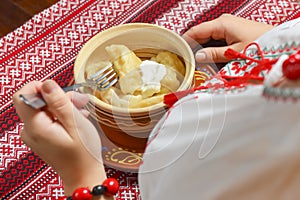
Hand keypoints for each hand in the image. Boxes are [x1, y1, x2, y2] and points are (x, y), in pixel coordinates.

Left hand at [13, 80, 106, 195]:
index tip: (60, 92)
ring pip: (44, 109)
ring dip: (63, 106)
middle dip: (58, 98)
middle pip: (36, 101)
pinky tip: (76, 119)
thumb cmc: (83, 153)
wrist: (83, 176)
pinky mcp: (41, 137)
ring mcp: (34, 135)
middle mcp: (29, 131)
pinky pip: (47, 119)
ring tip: (82, 111)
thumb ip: (59, 103)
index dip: (40, 87)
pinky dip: (61, 115)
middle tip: (80, 101)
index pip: (22, 95)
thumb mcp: (75, 124)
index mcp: (36, 127)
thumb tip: (47, 84)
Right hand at [182, 14, 273, 62]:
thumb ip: (214, 54)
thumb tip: (198, 56)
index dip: (185, 41)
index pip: (195, 31)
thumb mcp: (234, 53)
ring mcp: (228, 27)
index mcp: (222, 24)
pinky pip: (217, 40)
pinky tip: (210, 59)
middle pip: (201, 35)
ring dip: (203, 50)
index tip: (177, 51)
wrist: (279, 44)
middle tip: (187, 61)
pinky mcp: (233, 33)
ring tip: (197, 63)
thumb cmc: (261, 45)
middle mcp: (223, 23)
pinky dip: (212, 49)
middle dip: (194, 47)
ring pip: (208, 38)